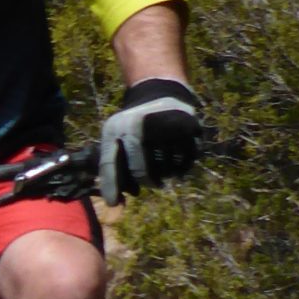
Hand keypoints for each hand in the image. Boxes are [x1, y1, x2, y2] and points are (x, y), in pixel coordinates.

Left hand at [96, 79, 201, 205]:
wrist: (159, 93)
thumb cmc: (133, 125)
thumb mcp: (114, 137)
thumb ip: (111, 167)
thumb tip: (115, 204)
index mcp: (118, 128)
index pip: (111, 163)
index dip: (112, 186)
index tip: (115, 204)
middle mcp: (140, 126)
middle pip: (140, 171)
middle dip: (145, 182)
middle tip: (151, 184)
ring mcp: (165, 126)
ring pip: (164, 169)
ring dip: (164, 176)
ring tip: (163, 170)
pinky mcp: (187, 128)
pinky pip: (184, 162)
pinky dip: (180, 170)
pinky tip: (176, 167)